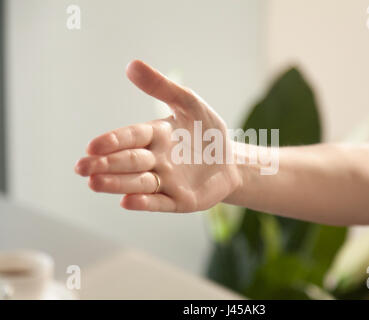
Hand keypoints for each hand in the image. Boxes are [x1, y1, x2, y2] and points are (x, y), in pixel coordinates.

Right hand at [75, 60, 241, 212]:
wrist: (231, 162)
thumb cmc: (208, 132)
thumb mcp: (190, 104)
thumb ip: (163, 87)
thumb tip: (132, 64)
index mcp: (155, 135)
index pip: (131, 137)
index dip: (113, 141)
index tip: (92, 146)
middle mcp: (155, 159)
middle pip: (128, 161)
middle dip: (105, 164)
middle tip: (81, 168)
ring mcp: (166, 182)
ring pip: (137, 182)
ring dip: (117, 183)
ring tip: (95, 183)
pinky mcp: (178, 201)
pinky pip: (160, 202)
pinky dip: (144, 202)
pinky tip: (127, 201)